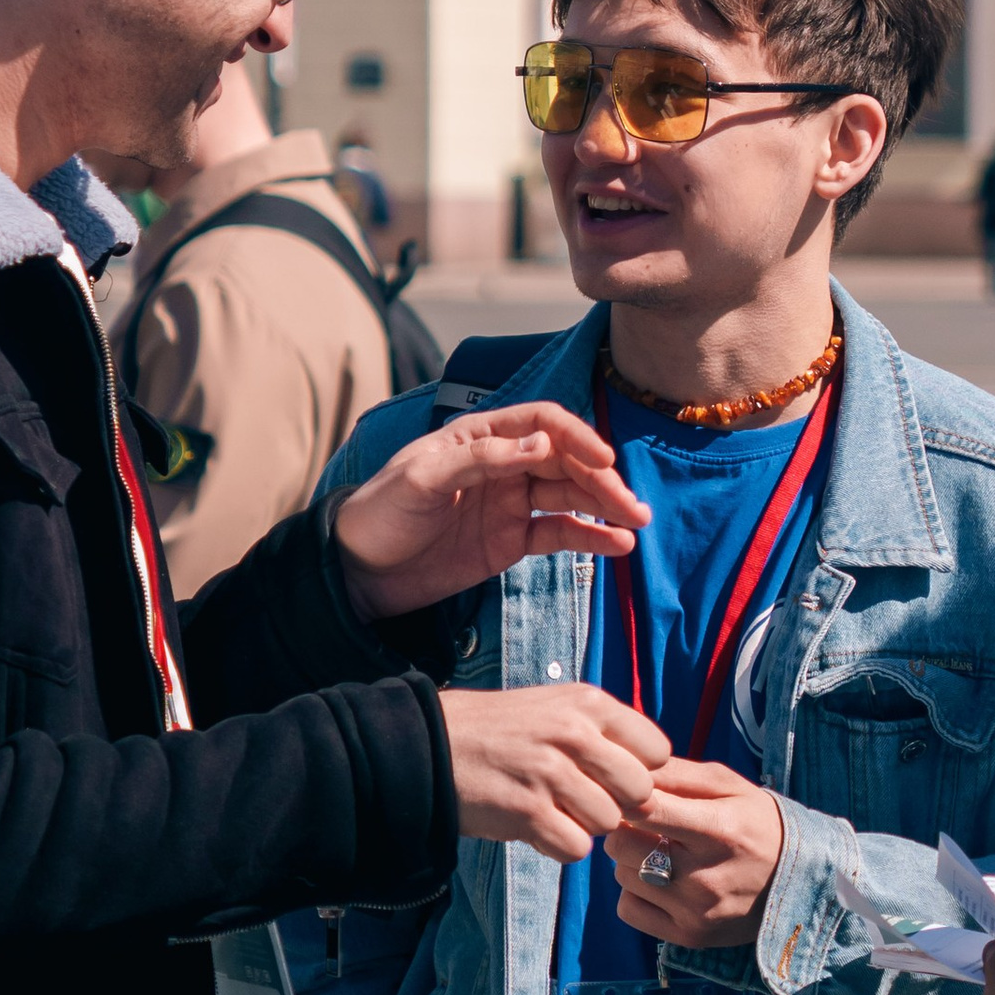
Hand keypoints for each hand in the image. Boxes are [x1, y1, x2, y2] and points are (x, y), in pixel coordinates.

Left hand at [335, 402, 647, 621]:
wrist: (358, 571)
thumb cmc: (382, 511)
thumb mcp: (423, 479)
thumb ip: (482, 459)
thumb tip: (542, 444)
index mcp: (480, 436)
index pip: (541, 424)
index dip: (576, 437)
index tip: (603, 460)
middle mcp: (501, 463)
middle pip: (565, 461)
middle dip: (602, 479)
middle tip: (631, 505)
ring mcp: (509, 502)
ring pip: (570, 496)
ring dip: (605, 507)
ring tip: (636, 523)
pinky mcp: (511, 540)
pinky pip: (559, 533)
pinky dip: (590, 537)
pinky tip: (617, 544)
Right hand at [441, 686, 669, 859]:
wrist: (429, 745)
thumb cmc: (500, 730)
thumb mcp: (556, 708)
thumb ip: (604, 731)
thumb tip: (653, 772)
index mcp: (588, 704)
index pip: (657, 751)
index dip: (640, 772)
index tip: (611, 777)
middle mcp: (573, 733)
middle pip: (640, 792)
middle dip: (618, 804)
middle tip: (584, 800)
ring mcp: (550, 773)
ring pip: (608, 823)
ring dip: (585, 826)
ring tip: (553, 808)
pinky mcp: (527, 812)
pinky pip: (576, 848)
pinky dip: (560, 846)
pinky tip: (537, 827)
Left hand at [603, 758, 785, 949]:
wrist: (801, 882)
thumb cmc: (758, 823)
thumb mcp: (728, 785)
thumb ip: (677, 773)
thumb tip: (629, 769)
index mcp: (718, 829)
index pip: (644, 809)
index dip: (626, 797)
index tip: (631, 795)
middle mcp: (705, 875)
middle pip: (620, 844)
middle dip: (626, 828)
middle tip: (647, 825)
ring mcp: (695, 911)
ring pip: (622, 876)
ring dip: (633, 861)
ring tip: (664, 855)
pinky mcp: (689, 936)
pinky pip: (628, 909)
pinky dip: (636, 894)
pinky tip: (663, 884)